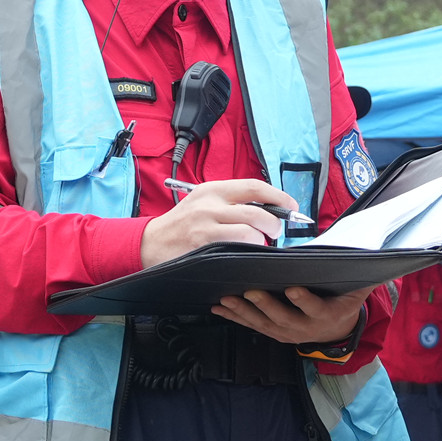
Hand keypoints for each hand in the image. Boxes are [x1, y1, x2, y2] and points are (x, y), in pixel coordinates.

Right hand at [140, 179, 293, 266]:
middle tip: (274, 232)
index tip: (291, 205)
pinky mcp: (203, 245)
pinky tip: (242, 254)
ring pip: (251, 232)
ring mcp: (206, 225)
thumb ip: (231, 202)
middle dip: (274, 224)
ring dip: (260, 240)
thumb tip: (269, 207)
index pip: (254, 186)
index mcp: (213, 189)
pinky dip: (247, 251)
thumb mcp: (203, 202)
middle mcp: (210, 204)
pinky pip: (237, 247)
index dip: (278, 196)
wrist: (150, 242)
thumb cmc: (182, 224)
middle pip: (258, 211)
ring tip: (255, 244)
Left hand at [212, 284, 369, 345]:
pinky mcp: (273, 332)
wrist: (337, 331)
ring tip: (227, 300)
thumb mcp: (358, 292)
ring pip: (263, 324)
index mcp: (326, 314)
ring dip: (244, 312)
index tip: (294, 289)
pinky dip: (235, 317)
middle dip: (266, 305)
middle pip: (283, 317)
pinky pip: (251, 326)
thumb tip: (377, 257)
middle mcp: (304, 328)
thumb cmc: (344, 301)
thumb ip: (363, 276)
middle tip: (251, 292)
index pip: (315, 308)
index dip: (305, 300)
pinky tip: (219, 308)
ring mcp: (286, 332)